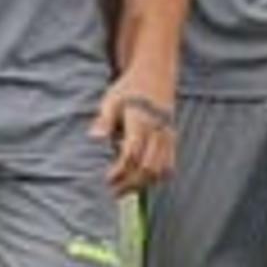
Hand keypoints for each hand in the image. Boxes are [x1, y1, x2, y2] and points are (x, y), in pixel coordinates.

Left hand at [94, 80, 175, 195]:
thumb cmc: (129, 88)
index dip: (119, 172)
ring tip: (125, 190)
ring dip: (144, 183)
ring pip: (161, 169)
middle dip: (131, 183)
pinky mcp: (173, 138)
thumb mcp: (111, 99)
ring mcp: (168, 135)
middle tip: (113, 192)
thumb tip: (94, 137)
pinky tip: (141, 180)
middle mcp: (158, 131)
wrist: (155, 74)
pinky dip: (157, 177)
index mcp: (141, 121)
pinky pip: (170, 164)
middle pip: (148, 167)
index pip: (132, 155)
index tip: (106, 180)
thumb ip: (104, 120)